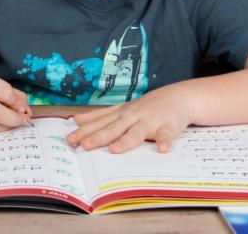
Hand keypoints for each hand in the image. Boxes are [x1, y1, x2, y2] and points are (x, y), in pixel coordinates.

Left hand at [65, 88, 191, 152]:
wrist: (177, 97)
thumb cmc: (146, 107)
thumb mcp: (121, 109)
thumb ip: (100, 116)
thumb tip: (76, 119)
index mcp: (120, 114)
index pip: (99, 123)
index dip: (84, 131)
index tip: (70, 139)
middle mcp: (132, 116)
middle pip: (113, 128)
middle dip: (98, 137)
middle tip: (84, 145)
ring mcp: (150, 121)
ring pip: (137, 132)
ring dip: (126, 140)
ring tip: (115, 150)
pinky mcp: (167, 126)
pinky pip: (166, 135)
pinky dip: (164, 141)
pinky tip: (162, 149)